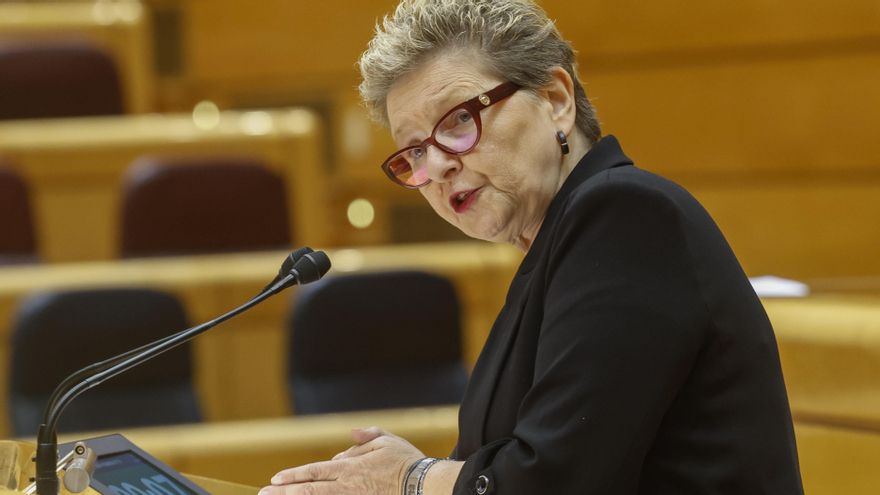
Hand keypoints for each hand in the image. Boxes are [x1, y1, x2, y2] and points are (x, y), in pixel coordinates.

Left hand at [260, 427, 424, 494]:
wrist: (424, 484)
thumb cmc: (407, 461)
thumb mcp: (386, 440)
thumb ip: (364, 437)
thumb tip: (348, 437)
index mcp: (350, 467)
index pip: (314, 472)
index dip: (294, 476)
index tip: (275, 479)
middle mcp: (347, 486)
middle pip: (309, 490)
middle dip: (284, 493)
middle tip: (263, 494)